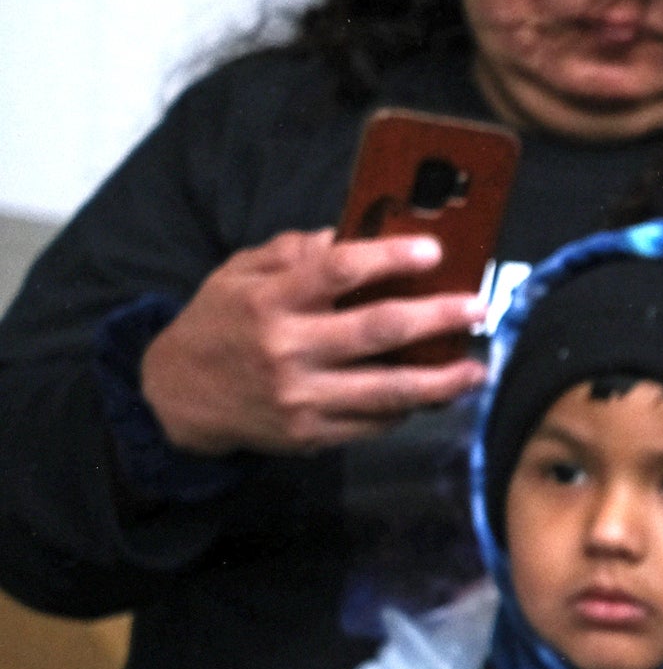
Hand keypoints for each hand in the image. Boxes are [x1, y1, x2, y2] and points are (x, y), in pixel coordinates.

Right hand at [140, 228, 486, 454]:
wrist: (177, 397)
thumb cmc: (220, 324)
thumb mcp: (238, 274)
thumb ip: (294, 253)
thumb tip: (354, 234)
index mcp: (267, 300)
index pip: (337, 271)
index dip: (389, 258)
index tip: (433, 250)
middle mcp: (286, 349)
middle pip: (378, 331)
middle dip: (438, 318)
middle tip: (478, 308)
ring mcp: (301, 396)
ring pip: (389, 390)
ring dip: (442, 380)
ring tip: (477, 368)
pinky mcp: (312, 434)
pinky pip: (376, 422)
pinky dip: (410, 407)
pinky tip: (434, 393)